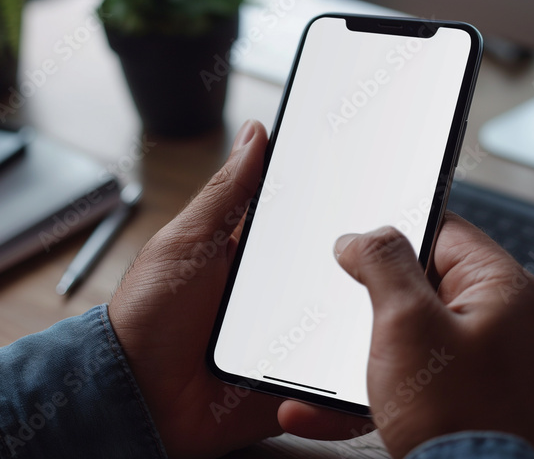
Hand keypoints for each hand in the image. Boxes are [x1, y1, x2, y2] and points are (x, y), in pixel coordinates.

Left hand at [108, 120, 362, 457]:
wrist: (133, 399)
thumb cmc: (147, 316)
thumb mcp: (186, 242)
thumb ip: (225, 193)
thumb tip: (255, 134)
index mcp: (253, 257)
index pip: (309, 227)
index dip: (342, 213)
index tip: (381, 190)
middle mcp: (276, 298)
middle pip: (338, 276)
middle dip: (367, 269)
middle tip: (400, 255)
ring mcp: (287, 343)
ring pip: (347, 326)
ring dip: (364, 319)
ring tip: (395, 306)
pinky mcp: (292, 386)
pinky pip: (334, 381)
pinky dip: (349, 372)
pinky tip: (367, 356)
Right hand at [333, 217, 533, 457]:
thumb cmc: (456, 417)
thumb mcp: (407, 321)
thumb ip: (384, 264)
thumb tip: (364, 237)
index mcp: (503, 289)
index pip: (445, 231)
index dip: (397, 230)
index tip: (358, 241)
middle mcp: (498, 321)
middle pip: (421, 283)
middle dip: (372, 299)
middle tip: (342, 304)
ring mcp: (478, 361)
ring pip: (406, 334)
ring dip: (360, 350)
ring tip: (327, 365)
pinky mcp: (458, 396)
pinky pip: (406, 375)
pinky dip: (368, 387)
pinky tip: (323, 408)